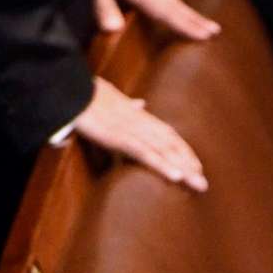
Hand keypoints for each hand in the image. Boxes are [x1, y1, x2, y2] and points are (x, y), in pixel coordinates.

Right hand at [73, 77, 207, 191]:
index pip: (167, 133)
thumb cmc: (86, 92)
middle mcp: (139, 120)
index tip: (196, 165)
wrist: (69, 87)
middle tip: (203, 182)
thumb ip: (128, 103)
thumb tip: (140, 102)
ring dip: (182, 168)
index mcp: (138, 113)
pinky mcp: (118, 136)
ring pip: (163, 150)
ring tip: (198, 184)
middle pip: (170, 143)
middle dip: (188, 163)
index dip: (183, 149)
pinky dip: (161, 164)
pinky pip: (144, 153)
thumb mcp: (111, 96)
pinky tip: (176, 177)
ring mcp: (130, 128)